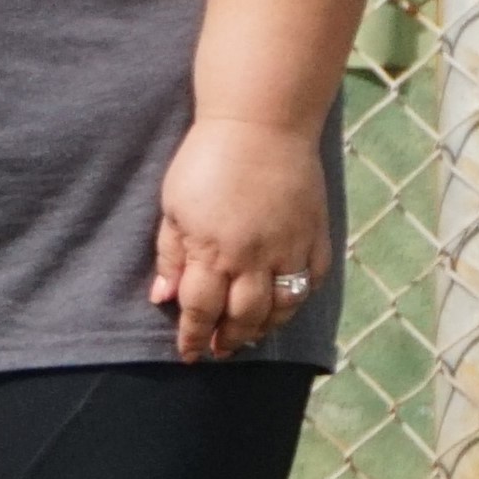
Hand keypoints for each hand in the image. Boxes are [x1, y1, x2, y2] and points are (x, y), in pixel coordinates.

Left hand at [149, 116, 332, 362]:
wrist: (261, 124)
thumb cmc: (206, 160)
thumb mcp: (174, 207)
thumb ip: (171, 254)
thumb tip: (163, 297)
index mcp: (212, 251)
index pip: (200, 310)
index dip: (194, 336)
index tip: (190, 354)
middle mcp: (254, 258)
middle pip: (244, 317)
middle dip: (230, 340)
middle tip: (221, 350)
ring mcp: (290, 248)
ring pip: (282, 307)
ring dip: (265, 327)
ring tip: (251, 335)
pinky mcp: (315, 235)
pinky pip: (311, 280)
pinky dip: (299, 299)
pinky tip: (285, 304)